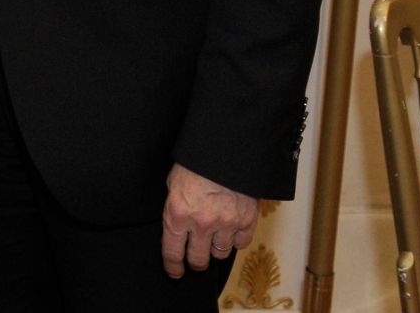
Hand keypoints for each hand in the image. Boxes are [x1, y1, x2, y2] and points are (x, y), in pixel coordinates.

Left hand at [161, 162, 258, 276]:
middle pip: (198, 260)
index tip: (175, 272)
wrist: (225, 147)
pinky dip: (235, 239)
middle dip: (195, 261)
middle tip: (195, 258)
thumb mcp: (173, 182)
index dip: (173, 267)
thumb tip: (176, 225)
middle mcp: (201, 223)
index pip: (172, 252)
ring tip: (214, 236)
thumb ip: (175, 207)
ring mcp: (225, 223)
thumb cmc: (195, 161)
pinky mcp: (246, 221)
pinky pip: (240, 243)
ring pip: (220, 253)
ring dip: (215, 248)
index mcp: (177, 213)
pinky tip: (230, 229)